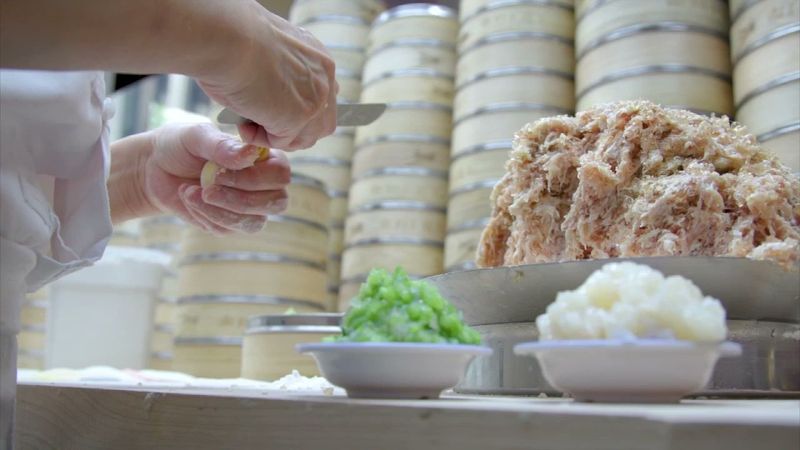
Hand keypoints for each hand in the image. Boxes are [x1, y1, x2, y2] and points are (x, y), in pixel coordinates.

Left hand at [143, 123, 289, 234]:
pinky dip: (205, 215)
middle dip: (241, 199)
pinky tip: (189, 198)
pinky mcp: (230, 225)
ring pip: (254, 222)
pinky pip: (228, 230)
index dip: (255, 178)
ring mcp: (248, 207)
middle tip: (208, 187)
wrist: (153, 168)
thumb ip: (222, 145)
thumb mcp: (196, 136)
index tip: (220, 171)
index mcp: (263, 158)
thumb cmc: (179, 145)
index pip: (281, 174)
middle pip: (277, 203)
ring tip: (192, 192)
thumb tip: (251, 154)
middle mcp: (263, 184)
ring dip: (221, 210)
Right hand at [196, 3, 337, 149]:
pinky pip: (280, 142)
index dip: (299, 111)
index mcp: (319, 59)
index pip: (322, 98)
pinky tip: (243, 122)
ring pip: (303, 138)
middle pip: (321, 125)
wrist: (227, 36)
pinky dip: (259, 137)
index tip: (272, 110)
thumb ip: (284, 74)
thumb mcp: (270, 53)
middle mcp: (325, 79)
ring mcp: (315, 100)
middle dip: (292, 131)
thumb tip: (273, 97)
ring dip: (274, 135)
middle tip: (260, 123)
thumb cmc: (234, 38)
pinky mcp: (298, 117)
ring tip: (246, 121)